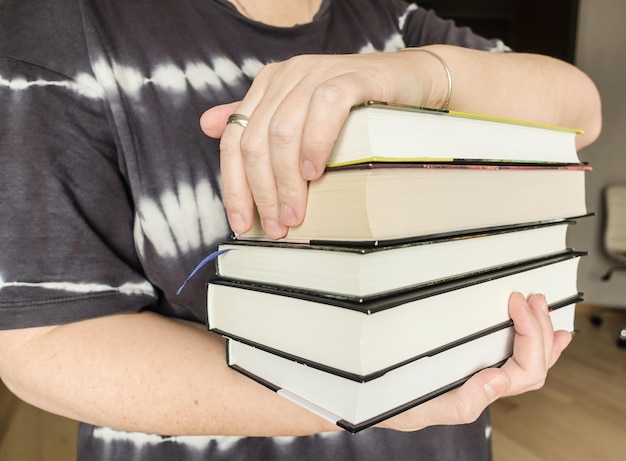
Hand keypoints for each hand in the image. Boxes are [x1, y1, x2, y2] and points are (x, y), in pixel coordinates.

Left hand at [200, 51, 445, 237]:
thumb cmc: (353, 108)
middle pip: (256, 141)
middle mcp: (287, 77)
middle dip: (262, 192)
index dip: (234, 186)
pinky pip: (324, 110)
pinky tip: (315, 172)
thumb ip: (256, 121)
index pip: (234, 140)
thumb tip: (206, 126)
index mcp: (268, 87)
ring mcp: (317, 73)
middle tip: (277, 226)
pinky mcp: (350, 77)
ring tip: (296, 214)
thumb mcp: (299, 116)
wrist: (407, 82)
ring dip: (286, 181)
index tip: (241, 224)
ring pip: (283, 132)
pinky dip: (315, 144)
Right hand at [378, 291, 572, 431]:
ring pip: (532, 361)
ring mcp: (488, 377)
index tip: (517, 303)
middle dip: (540, 328)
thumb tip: (499, 379)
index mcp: (483, 393)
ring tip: (542, 309)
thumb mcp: (427, 407)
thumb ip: (465, 401)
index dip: (529, 333)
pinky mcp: (477, 367)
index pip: (525, 368)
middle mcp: (491, 385)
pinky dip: (538, 345)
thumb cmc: (402, 406)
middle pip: (536, 362)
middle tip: (533, 300)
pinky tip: (550, 336)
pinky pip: (520, 359)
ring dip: (542, 332)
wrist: (380, 404)